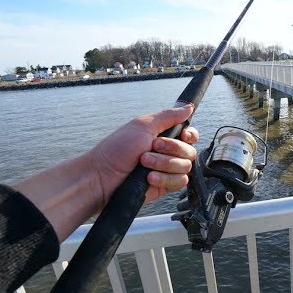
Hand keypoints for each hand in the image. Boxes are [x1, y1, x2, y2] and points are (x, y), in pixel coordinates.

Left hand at [14, 104, 198, 242]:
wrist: (102, 177)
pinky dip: (165, 179)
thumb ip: (169, 116)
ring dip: (164, 164)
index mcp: (163, 136)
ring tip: (144, 164)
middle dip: (171, 149)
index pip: (190, 135)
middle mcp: (167, 153)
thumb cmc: (117, 149)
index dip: (190, 135)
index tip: (183, 135)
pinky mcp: (165, 186)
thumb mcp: (143, 126)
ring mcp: (166, 170)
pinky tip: (149, 179)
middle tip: (150, 148)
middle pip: (189, 151)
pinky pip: (180, 182)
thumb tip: (189, 106)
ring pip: (185, 167)